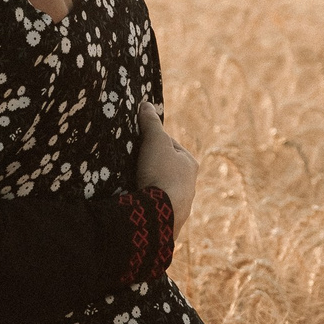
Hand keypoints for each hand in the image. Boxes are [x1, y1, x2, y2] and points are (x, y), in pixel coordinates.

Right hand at [136, 103, 197, 238]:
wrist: (161, 213)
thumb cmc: (161, 172)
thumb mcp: (155, 141)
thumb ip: (151, 123)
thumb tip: (146, 104)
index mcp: (190, 164)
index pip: (171, 145)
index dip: (154, 141)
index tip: (139, 141)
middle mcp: (190, 184)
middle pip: (167, 168)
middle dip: (153, 165)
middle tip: (133, 162)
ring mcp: (181, 204)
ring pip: (162, 188)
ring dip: (150, 185)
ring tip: (133, 182)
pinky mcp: (169, 219)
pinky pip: (156, 205)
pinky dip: (147, 201)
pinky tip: (136, 200)